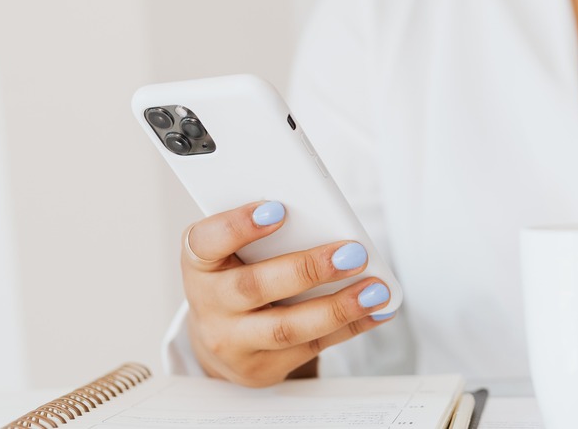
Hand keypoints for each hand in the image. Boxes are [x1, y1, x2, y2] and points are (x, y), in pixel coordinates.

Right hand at [181, 201, 393, 386]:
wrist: (220, 337)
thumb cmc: (238, 275)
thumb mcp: (236, 249)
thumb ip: (269, 234)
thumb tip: (327, 220)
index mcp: (200, 262)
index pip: (208, 241)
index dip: (239, 225)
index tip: (279, 209)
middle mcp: (209, 304)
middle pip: (255, 287)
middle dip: (309, 269)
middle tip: (352, 254)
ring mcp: (232, 342)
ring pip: (286, 328)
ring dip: (338, 308)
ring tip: (375, 289)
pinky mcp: (261, 368)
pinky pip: (311, 347)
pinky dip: (351, 327)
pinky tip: (377, 310)